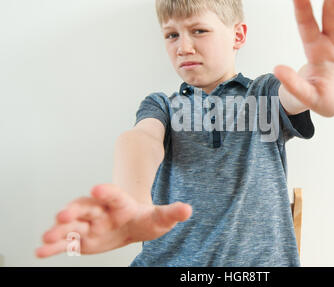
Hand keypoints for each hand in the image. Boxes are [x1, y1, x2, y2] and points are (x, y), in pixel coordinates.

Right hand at [35, 183, 191, 257]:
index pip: (113, 195)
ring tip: (47, 237)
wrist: (132, 224)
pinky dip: (53, 247)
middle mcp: (101, 211)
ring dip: (59, 229)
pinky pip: (66, 243)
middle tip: (63, 213)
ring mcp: (89, 224)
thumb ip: (171, 213)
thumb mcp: (160, 218)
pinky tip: (40, 251)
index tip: (97, 187)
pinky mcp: (81, 239)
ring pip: (72, 224)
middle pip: (86, 206)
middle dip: (75, 208)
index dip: (106, 191)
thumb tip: (188, 210)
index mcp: (121, 203)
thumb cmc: (145, 218)